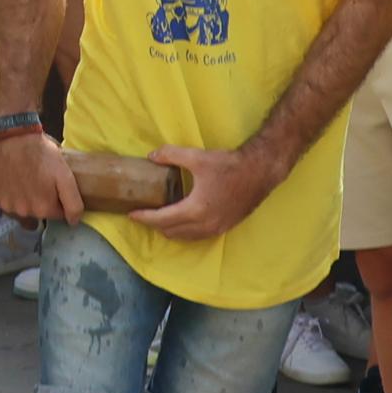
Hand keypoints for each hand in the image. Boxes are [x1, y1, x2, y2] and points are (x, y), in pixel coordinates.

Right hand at [0, 130, 84, 225]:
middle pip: (37, 211)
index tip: (54, 184)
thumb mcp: (65, 175)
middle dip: (41, 198)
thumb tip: (73, 222)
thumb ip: (73, 202)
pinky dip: (7, 191)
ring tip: (25, 176)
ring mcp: (5, 204)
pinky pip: (2, 198)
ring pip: (19, 206)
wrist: (14, 136)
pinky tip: (11, 177)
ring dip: (23, 196)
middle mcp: (22, 212)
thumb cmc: (42, 153)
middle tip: (40, 178)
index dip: (57, 199)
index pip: (56, 214)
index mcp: (42, 209)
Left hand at [131, 143, 269, 243]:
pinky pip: (197, 236)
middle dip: (154, 224)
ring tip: (160, 216)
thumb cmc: (229, 165)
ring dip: (170, 229)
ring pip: (184, 237)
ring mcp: (215, 229)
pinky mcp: (224, 228)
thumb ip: (171, 155)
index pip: (162, 219)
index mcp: (195, 210)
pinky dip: (185, 231)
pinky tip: (182, 218)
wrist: (260, 173)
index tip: (131, 214)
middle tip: (143, 212)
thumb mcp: (198, 157)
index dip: (144, 217)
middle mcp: (204, 225)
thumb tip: (151, 156)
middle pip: (171, 231)